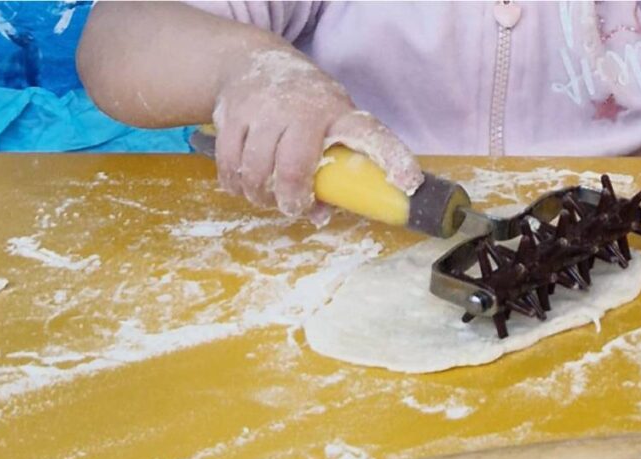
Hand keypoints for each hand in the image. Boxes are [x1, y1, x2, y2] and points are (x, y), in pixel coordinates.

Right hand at [212, 49, 422, 220]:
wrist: (249, 61)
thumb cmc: (301, 104)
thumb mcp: (328, 122)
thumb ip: (333, 166)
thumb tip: (320, 215)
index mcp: (340, 114)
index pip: (372, 137)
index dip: (393, 160)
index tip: (409, 183)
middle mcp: (303, 108)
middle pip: (295, 168)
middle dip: (291, 199)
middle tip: (293, 207)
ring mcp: (265, 109)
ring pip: (257, 170)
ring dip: (261, 195)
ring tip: (267, 197)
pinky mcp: (233, 114)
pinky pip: (230, 164)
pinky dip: (236, 184)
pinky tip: (244, 187)